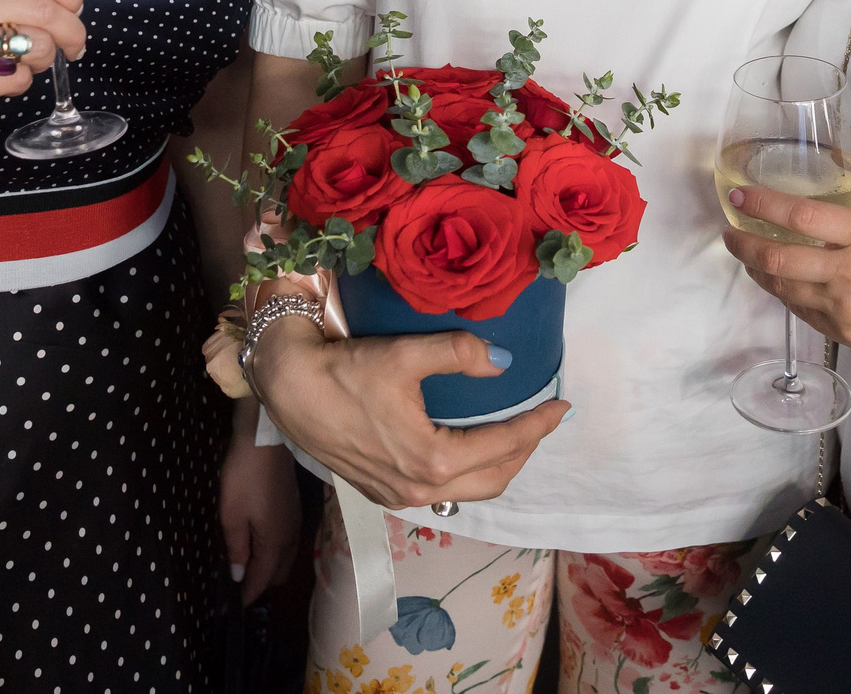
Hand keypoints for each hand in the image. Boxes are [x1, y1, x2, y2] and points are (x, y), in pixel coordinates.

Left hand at [220, 410, 300, 602]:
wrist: (265, 440)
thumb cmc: (244, 478)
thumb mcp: (232, 515)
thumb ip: (237, 549)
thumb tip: (238, 576)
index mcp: (275, 543)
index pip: (261, 580)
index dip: (245, 596)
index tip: (229, 609)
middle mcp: (291, 537)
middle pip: (279, 574)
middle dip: (259, 584)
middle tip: (235, 586)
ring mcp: (295, 522)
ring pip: (286, 559)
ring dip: (268, 568)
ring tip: (244, 567)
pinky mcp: (294, 509)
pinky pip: (287, 544)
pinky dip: (274, 552)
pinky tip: (257, 543)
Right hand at [249, 319, 567, 510]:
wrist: (288, 389)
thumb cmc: (345, 371)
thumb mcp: (406, 354)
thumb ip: (460, 354)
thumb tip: (503, 361)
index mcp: (432, 461)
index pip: (504, 445)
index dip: (538, 425)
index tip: (562, 405)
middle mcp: (418, 490)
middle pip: (493, 480)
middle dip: (524, 450)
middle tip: (542, 421)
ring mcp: (397, 496)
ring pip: (465, 492)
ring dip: (495, 465)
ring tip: (512, 434)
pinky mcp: (380, 491)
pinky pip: (439, 492)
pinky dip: (464, 474)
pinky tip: (463, 447)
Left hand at [721, 174, 850, 374]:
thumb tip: (838, 160)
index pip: (800, 215)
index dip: (761, 205)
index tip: (739, 197)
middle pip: (777, 257)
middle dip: (742, 244)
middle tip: (730, 232)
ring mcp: (844, 307)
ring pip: (782, 287)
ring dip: (756, 270)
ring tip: (748, 255)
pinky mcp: (843, 333)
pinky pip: (799, 310)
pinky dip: (783, 292)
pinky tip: (778, 279)